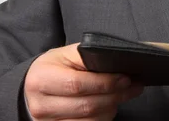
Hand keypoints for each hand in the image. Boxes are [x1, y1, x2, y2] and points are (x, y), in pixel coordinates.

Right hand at [24, 43, 143, 120]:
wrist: (34, 85)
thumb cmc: (55, 67)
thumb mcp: (66, 54)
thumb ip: (89, 57)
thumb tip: (119, 62)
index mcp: (41, 79)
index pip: (78, 85)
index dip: (105, 83)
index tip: (125, 78)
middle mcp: (41, 105)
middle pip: (86, 106)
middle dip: (115, 96)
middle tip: (134, 87)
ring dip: (112, 108)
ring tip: (123, 94)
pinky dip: (103, 117)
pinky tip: (109, 106)